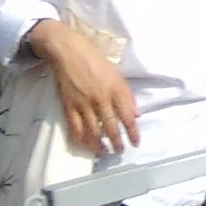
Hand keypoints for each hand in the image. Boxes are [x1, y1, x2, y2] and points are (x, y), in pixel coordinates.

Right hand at [27, 19, 137, 157]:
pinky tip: (87, 146)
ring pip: (92, 132)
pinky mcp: (68, 106)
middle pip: (110, 127)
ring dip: (99, 146)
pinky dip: (81, 140)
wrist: (68, 51)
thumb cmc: (96, 60)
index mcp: (116, 90)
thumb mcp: (118, 75)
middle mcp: (100, 99)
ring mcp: (83, 104)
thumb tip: (136, 115)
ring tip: (105, 153)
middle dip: (117, 143)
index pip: (127, 117)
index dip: (133, 133)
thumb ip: (127, 96)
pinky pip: (75, 128)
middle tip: (121, 151)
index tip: (136, 143)